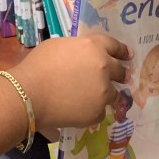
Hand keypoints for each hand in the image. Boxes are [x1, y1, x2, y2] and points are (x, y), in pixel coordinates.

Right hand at [11, 35, 130, 132]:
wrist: (30, 94)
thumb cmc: (38, 65)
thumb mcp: (58, 46)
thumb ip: (77, 49)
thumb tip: (82, 56)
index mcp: (94, 47)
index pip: (114, 46)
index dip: (122, 50)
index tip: (128, 55)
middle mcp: (104, 68)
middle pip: (120, 71)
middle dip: (121, 74)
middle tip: (121, 77)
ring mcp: (103, 92)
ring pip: (113, 94)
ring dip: (105, 94)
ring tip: (92, 98)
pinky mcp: (97, 112)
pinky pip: (99, 111)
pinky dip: (92, 109)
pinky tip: (78, 109)